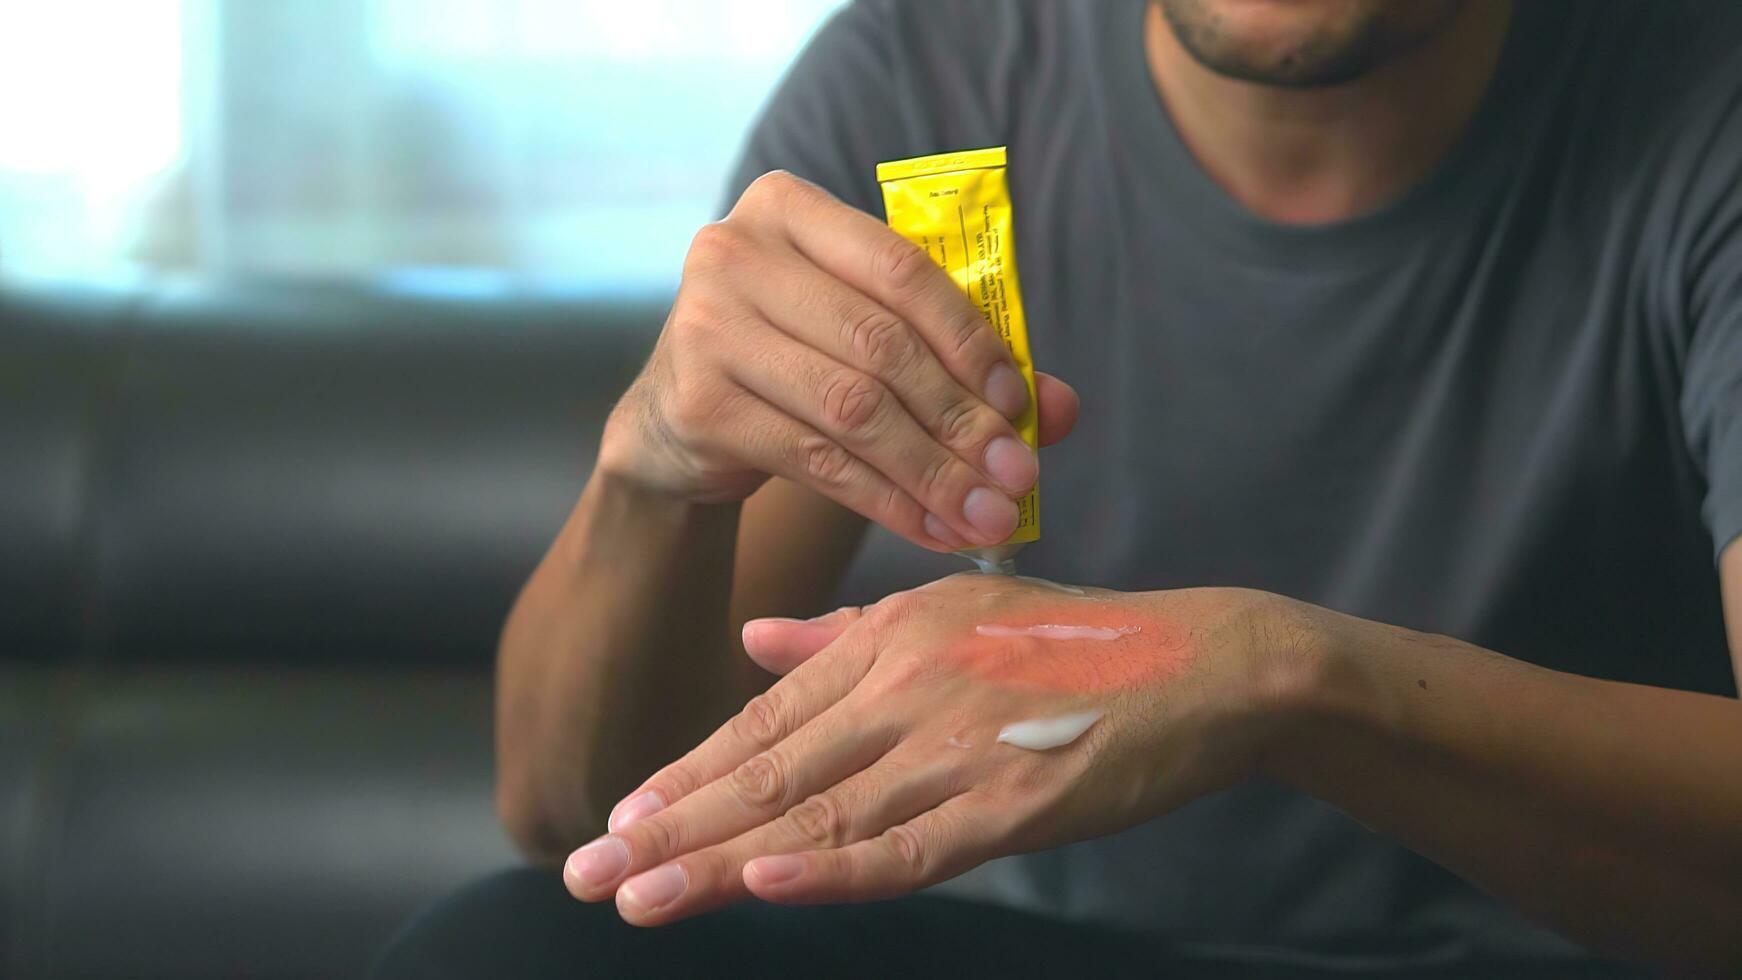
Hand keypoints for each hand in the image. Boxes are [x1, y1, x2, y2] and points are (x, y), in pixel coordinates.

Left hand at [563, 574, 1314, 923]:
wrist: (1205, 665)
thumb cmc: (1075, 644)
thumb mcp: (952, 617)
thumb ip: (845, 634)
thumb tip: (754, 641)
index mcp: (891, 638)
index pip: (767, 720)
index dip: (687, 772)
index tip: (620, 813)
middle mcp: (909, 684)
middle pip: (771, 771)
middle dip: (670, 826)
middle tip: (587, 870)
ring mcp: (959, 743)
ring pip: (820, 814)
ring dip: (720, 860)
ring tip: (640, 896)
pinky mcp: (1014, 799)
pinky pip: (910, 845)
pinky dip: (835, 866)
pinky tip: (765, 883)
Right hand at [596, 170, 1079, 550]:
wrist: (676, 421)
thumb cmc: (792, 360)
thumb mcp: (869, 339)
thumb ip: (959, 357)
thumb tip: (1059, 409)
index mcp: (787, 207)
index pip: (900, 268)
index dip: (970, 338)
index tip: (1020, 404)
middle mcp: (734, 252)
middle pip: (879, 343)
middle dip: (960, 419)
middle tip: (1017, 476)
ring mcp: (705, 327)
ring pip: (852, 408)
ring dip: (932, 472)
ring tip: (987, 515)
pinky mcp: (697, 404)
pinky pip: (816, 460)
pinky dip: (886, 501)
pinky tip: (932, 528)